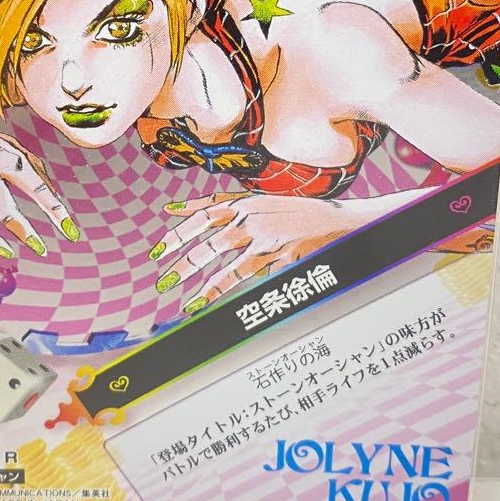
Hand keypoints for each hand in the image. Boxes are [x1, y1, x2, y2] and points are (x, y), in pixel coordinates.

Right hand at [0, 108, 77, 255]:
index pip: (35, 187)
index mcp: (5, 159)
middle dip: (26, 233)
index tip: (70, 231)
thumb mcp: (12, 146)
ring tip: (9, 252)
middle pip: (5, 209)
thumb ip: (36, 169)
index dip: (55, 211)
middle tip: (42, 250)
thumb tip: (55, 199)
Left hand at [149, 192, 364, 312]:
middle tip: (160, 270)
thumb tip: (199, 211)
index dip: (181, 226)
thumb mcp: (267, 204)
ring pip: (217, 253)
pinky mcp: (274, 254)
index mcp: (247, 200)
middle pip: (205, 233)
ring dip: (192, 273)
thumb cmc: (303, 215)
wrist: (340, 221)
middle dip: (178, 253)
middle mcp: (250, 214)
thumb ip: (236, 207)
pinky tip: (201, 300)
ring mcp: (261, 234)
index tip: (160, 242)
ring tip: (173, 289)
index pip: (206, 210)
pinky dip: (217, 289)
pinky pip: (239, 274)